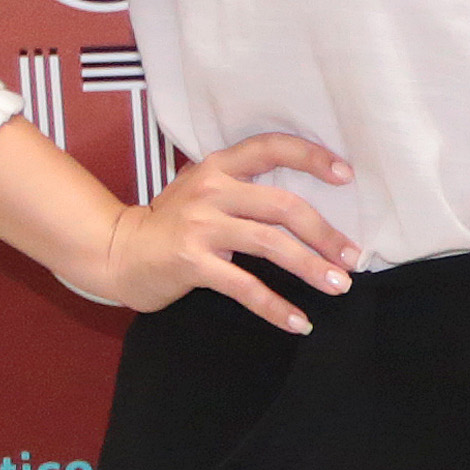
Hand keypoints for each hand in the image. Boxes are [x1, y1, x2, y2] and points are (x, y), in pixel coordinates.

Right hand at [100, 131, 355, 327]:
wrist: (117, 252)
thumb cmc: (169, 225)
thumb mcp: (201, 192)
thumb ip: (242, 190)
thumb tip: (305, 210)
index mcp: (217, 167)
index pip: (270, 148)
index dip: (311, 157)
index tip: (346, 175)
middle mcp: (211, 190)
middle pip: (283, 206)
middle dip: (325, 233)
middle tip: (352, 257)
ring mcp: (200, 226)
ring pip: (271, 244)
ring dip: (311, 268)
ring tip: (338, 286)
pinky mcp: (191, 262)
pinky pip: (244, 287)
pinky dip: (276, 307)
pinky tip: (300, 322)